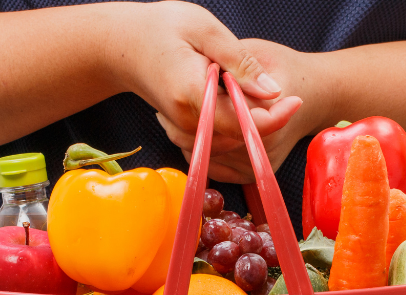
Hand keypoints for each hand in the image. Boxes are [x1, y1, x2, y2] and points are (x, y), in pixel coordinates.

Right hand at [114, 3, 303, 182]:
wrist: (120, 47)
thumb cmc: (160, 29)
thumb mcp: (205, 30)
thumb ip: (240, 62)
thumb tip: (273, 90)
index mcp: (191, 92)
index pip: (239, 120)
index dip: (273, 117)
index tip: (296, 100)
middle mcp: (184, 119)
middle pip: (236, 137)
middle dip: (266, 122)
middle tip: (287, 96)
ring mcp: (180, 128)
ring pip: (227, 143)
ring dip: (251, 126)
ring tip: (261, 95)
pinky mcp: (181, 129)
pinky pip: (215, 140)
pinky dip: (235, 128)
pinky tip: (241, 105)